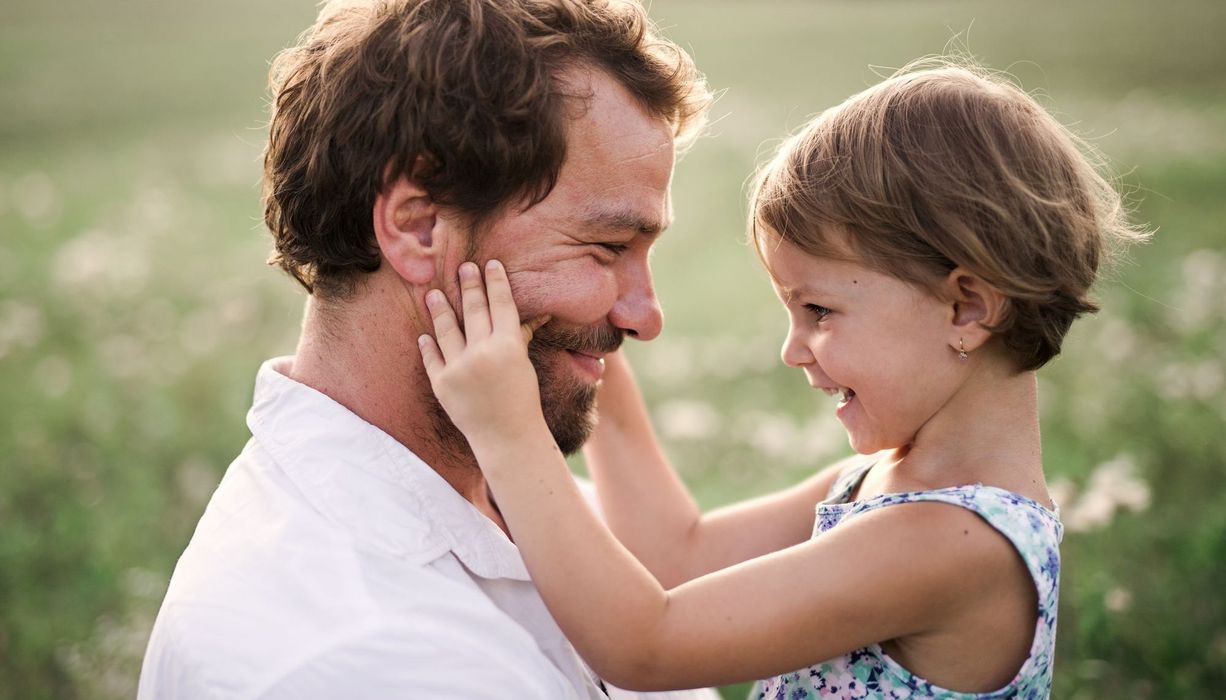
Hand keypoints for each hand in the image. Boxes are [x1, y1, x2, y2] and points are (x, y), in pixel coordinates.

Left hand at [417, 260, 549, 443]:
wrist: (507, 438)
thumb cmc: (521, 401)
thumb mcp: (524, 365)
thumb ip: (519, 337)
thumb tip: (535, 314)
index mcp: (508, 346)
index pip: (501, 304)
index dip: (495, 282)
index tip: (489, 264)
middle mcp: (482, 353)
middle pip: (473, 310)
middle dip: (469, 286)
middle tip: (463, 267)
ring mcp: (459, 368)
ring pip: (446, 329)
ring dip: (439, 309)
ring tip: (432, 293)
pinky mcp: (441, 384)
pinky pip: (431, 358)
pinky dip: (427, 345)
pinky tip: (424, 335)